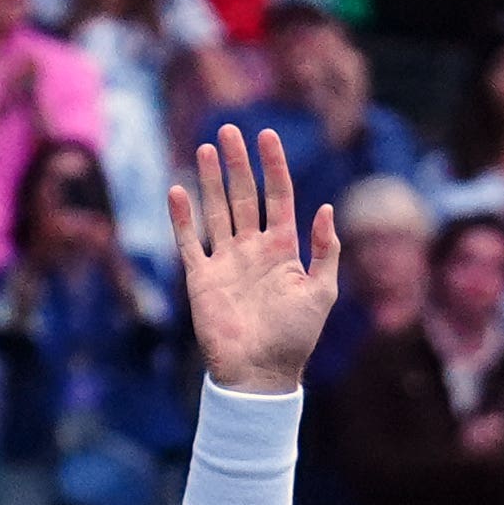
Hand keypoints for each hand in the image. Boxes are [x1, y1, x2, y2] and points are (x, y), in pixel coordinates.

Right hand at [171, 125, 338, 396]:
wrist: (260, 374)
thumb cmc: (296, 338)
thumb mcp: (322, 293)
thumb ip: (325, 251)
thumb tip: (325, 209)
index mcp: (284, 250)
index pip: (278, 197)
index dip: (274, 166)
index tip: (267, 135)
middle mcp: (253, 250)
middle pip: (244, 196)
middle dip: (238, 163)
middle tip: (228, 130)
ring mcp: (226, 262)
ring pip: (217, 210)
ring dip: (211, 179)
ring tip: (205, 147)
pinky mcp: (202, 278)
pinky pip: (190, 241)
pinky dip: (182, 217)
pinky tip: (178, 190)